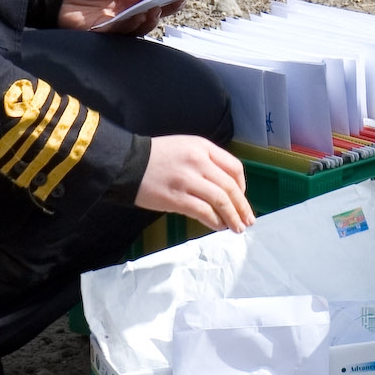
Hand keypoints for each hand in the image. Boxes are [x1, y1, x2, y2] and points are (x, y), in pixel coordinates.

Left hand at [57, 0, 182, 34]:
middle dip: (165, 9)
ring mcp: (117, 25)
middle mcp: (127, 13)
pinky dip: (132, 25)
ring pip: (140, 26)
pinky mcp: (105, 35)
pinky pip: (122, 33)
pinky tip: (137, 16)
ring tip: (156, 8)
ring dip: (150, 18)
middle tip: (174, 2)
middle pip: (152, 15)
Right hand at [137, 135, 253, 232]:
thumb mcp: (186, 147)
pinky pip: (203, 212)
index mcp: (203, 147)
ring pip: (220, 200)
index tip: (242, 198)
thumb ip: (206, 161)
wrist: (126, 163)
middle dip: (242, 206)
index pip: (234, 167)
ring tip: (237, 227)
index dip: (242, 185)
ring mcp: (188, 180)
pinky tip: (219, 227)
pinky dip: (215, 221)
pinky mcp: (176, 198)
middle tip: (248, 219)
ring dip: (233, 216)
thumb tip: (224, 187)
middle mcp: (199, 161)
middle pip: (230, 186)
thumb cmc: (156, 157)